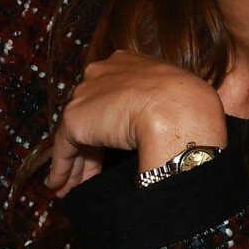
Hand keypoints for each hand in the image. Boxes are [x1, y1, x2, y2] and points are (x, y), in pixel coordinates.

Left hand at [46, 51, 226, 194]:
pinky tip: (61, 186)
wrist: (176, 107)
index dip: (110, 120)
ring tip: (72, 186)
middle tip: (89, 170)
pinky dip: (62, 169)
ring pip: (75, 132)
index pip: (111, 94)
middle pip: (91, 112)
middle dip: (89, 143)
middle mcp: (100, 72)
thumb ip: (159, 101)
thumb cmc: (187, 101)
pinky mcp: (75, 118)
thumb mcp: (175, 93)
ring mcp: (85, 94)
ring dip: (75, 161)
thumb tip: (166, 123)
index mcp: (127, 61)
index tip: (112, 144)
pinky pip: (65, 149)